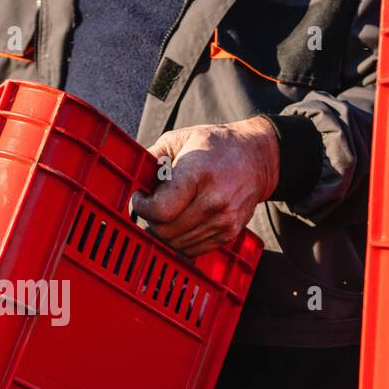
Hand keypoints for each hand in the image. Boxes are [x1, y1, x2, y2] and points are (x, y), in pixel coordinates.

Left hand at [133, 116, 278, 257]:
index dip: (143, 208)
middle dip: (151, 220)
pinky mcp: (229, 233)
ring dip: (165, 232)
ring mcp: (224, 220)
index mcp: (198, 174)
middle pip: (165, 230)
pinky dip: (181, 240)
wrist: (257, 157)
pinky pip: (192, 249)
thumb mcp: (181, 138)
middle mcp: (214, 200)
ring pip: (177, 243)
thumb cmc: (216, 145)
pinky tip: (182, 221)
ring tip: (168, 212)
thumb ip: (153, 157)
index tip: (140, 198)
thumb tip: (131, 176)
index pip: (160, 210)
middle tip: (151, 207)